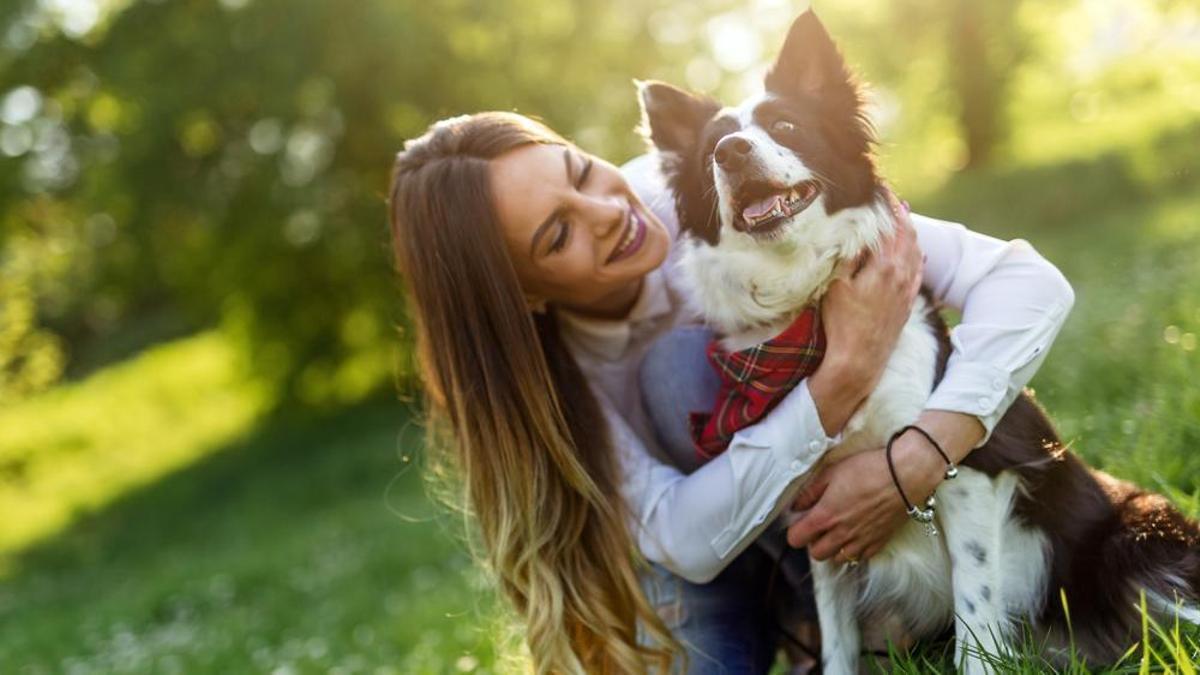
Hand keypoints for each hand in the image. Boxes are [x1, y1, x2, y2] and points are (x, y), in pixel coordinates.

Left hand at [786, 432, 944, 562]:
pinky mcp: (879, 543)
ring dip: (834, 548)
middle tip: (820, 526)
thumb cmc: (869, 469)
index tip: (801, 521)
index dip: (796, 531)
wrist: (905, 476)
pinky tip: (857, 533)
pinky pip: (861, 557)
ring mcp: (861, 541)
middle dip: (813, 542)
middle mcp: (841, 534)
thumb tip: (796, 505)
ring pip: (838, 559)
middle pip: (816, 554)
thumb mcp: (832, 472)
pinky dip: (855, 549)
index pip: (796, 539)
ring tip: (839, 530)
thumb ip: (810, 492)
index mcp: (825, 516)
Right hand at [807, 193, 922, 434]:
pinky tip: (913, 250)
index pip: (889, 224)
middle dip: (898, 212)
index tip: (878, 185)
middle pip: (906, 233)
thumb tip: (853, 228)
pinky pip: (917, 269)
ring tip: (900, 215)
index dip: (885, 203)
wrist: (859, 362)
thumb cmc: (842, 324)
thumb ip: (847, 254)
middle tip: (888, 196)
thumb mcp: (836, 285)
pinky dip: (914, 252)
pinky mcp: (907, 302)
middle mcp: (902, 274)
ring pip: (914, 250)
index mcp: (885, 266)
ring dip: (908, 230)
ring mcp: (907, 289)